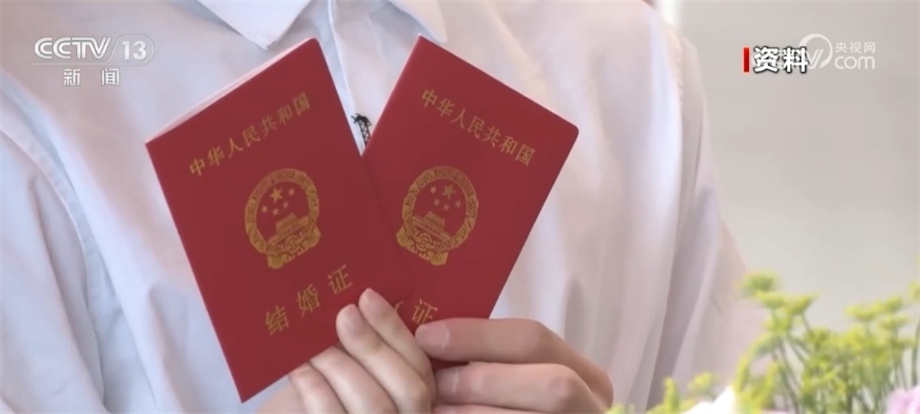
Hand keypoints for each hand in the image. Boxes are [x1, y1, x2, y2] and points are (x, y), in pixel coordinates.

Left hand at [259, 289, 434, 412]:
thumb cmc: (321, 392)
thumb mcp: (349, 365)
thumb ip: (361, 344)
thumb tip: (358, 303)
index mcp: (417, 399)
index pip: (421, 366)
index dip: (396, 330)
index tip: (367, 296)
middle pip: (408, 388)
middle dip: (373, 346)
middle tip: (343, 315)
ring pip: (375, 404)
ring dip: (340, 365)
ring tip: (313, 346)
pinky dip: (316, 389)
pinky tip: (299, 370)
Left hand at [415, 318, 612, 413]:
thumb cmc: (523, 405)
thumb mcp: (524, 380)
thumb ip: (496, 362)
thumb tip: (435, 339)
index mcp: (587, 377)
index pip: (535, 340)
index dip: (478, 336)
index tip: (428, 335)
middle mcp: (591, 409)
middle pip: (552, 386)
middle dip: (485, 381)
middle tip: (437, 383)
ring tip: (435, 409)